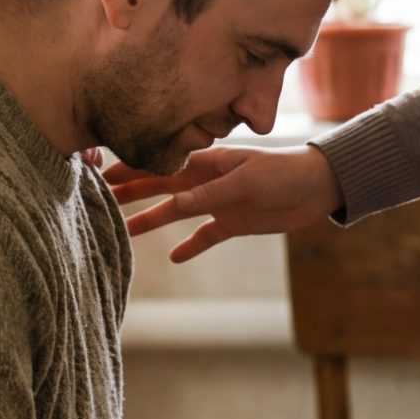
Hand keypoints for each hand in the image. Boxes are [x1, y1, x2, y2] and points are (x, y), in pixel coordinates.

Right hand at [108, 143, 342, 263]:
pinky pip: (205, 235)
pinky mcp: (233, 222)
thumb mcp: (247, 182)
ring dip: (151, 219)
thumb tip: (173, 202)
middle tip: (101, 199)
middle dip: (131, 191)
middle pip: (160, 185)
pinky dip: (190, 245)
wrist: (318, 187)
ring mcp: (218, 201)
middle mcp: (206, 180)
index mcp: (207, 161)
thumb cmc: (284, 173)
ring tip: (124, 231)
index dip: (132, 168)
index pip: (161, 162)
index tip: (102, 174)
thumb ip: (210, 193)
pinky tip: (174, 257)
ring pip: (176, 211)